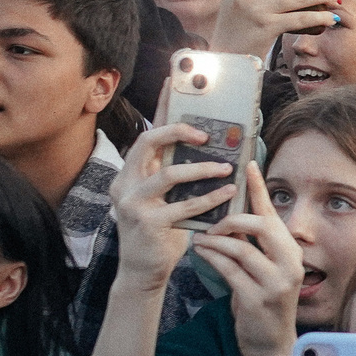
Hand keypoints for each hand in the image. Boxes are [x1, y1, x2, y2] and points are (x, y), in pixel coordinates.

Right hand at [110, 118, 238, 286]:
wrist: (142, 272)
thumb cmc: (159, 232)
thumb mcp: (162, 199)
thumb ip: (173, 175)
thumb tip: (208, 147)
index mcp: (129, 174)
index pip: (145, 134)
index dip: (160, 108)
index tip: (174, 83)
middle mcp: (126, 184)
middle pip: (147, 143)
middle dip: (178, 131)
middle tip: (206, 133)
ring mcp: (134, 203)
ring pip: (169, 173)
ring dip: (203, 168)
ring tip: (227, 167)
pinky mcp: (149, 223)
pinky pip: (185, 205)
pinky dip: (210, 197)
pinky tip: (230, 192)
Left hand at [191, 165, 305, 355]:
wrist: (270, 344)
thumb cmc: (262, 300)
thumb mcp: (264, 269)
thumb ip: (254, 245)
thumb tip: (231, 215)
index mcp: (291, 251)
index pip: (273, 214)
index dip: (260, 188)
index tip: (249, 164)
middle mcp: (290, 263)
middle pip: (261, 226)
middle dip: (232, 219)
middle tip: (211, 223)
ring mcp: (276, 282)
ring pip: (241, 248)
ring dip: (215, 241)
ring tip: (199, 239)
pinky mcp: (258, 299)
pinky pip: (230, 270)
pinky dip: (212, 259)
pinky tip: (201, 253)